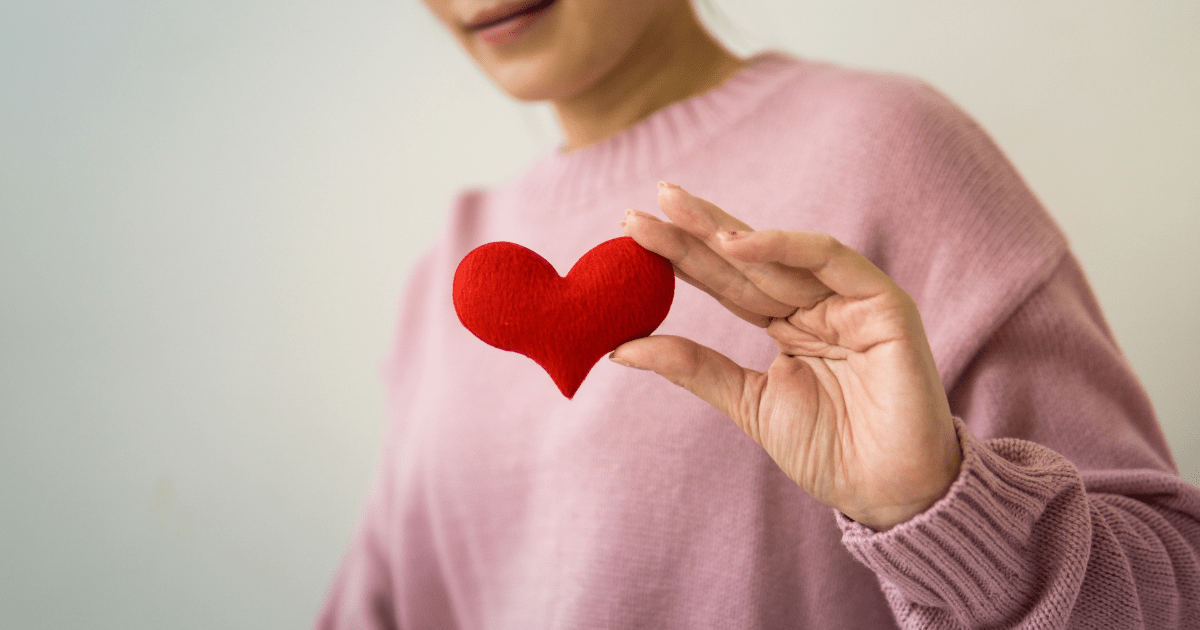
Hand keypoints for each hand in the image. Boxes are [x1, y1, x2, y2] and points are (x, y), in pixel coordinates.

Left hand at [612, 182, 960, 530]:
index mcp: (787, 325)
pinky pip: (829, 260)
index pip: (726, 282)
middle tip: (639, 210)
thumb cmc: (828, 452)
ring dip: (722, 229)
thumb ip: (693, 367)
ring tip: (670, 208)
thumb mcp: (747, 402)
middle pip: (744, 261)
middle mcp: (816, 305)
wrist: (886, 493)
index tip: (631, 236)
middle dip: (692, 232)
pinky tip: (734, 240)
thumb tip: (620, 346)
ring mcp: (849, 300)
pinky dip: (783, 246)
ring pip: (776, 254)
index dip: (681, 257)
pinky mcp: (883, 303)